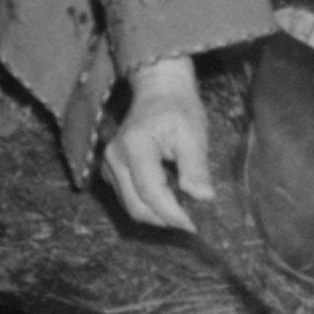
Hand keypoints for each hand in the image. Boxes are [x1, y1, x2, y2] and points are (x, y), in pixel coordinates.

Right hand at [100, 56, 212, 231]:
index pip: (151, 192)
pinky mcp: (112, 170)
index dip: (173, 213)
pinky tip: (171, 201)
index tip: (195, 224)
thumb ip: (195, 167)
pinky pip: (128, 197)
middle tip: (193, 223)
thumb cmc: (179, 107)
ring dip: (157, 215)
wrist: (158, 89)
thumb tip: (204, 198)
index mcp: (134, 146)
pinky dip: (149, 205)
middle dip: (165, 219)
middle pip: (136, 206)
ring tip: (184, 213)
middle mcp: (114, 159)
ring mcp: (109, 165)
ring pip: (131, 206)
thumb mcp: (194, 133)